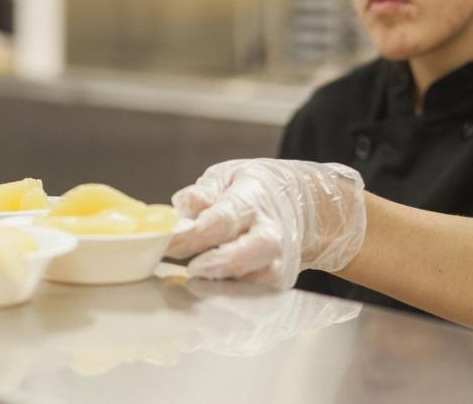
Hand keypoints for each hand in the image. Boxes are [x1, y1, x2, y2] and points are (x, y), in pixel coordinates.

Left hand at [167, 159, 366, 288]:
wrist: (302, 204)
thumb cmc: (253, 191)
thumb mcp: (228, 177)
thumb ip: (203, 193)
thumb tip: (182, 206)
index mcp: (253, 199)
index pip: (223, 219)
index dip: (195, 233)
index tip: (170, 242)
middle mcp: (271, 232)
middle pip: (246, 254)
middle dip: (217, 264)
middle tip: (192, 269)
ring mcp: (278, 261)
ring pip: (253, 281)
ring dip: (222, 286)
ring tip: (195, 284)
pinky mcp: (279, 282)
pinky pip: (253, 295)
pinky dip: (231, 296)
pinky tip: (211, 292)